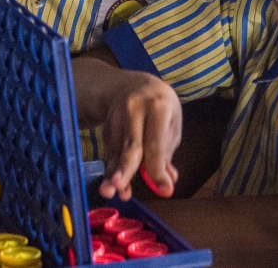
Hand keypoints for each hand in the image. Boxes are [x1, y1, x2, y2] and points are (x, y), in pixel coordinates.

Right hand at [99, 70, 180, 200]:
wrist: (132, 85)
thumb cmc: (159, 107)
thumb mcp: (170, 124)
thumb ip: (166, 153)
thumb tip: (167, 181)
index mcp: (158, 107)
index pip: (155, 142)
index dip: (158, 168)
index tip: (164, 189)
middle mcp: (134, 110)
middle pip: (131, 144)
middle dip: (125, 167)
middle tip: (120, 186)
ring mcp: (116, 118)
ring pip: (116, 151)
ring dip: (115, 174)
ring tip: (111, 193)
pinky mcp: (107, 128)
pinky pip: (110, 152)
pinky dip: (111, 170)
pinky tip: (111, 185)